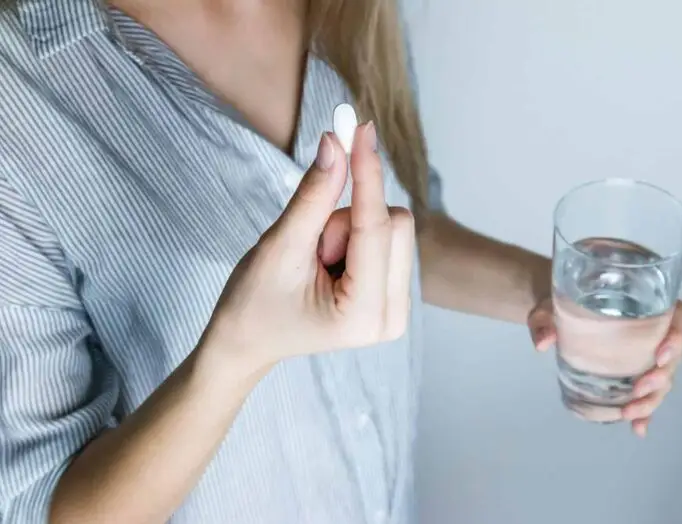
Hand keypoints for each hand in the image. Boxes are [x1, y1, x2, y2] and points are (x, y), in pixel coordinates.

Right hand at [201, 123, 414, 381]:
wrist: (248, 341)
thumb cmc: (253, 303)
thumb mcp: (280, 247)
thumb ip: (313, 196)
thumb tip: (336, 142)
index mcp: (363, 316)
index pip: (375, 227)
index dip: (366, 173)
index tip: (361, 128)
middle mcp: (392, 318)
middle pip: (395, 223)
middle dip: (347, 220)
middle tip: (311, 247)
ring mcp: (397, 310)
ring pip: (393, 227)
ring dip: (349, 229)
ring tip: (317, 261)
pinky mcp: (394, 296)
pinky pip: (388, 238)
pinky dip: (356, 237)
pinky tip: (331, 264)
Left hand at [529, 298, 681, 436]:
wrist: (555, 316)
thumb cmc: (559, 305)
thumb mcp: (548, 308)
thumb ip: (544, 321)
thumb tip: (543, 342)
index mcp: (645, 305)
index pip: (678, 318)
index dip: (678, 336)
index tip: (660, 353)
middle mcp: (653, 331)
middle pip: (673, 356)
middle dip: (661, 376)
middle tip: (639, 388)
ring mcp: (645, 355)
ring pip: (663, 379)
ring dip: (652, 399)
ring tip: (630, 413)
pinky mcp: (635, 374)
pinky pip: (647, 394)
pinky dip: (645, 412)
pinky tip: (639, 428)